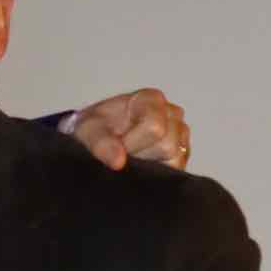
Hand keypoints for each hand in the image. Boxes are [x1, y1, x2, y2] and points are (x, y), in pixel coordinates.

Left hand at [67, 89, 188, 171]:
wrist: (98, 137)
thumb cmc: (96, 127)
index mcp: (150, 100)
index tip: (118, 142)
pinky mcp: (183, 153)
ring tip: (132, 154)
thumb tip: (119, 162)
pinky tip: (142, 161)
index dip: (133, 143)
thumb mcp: (88, 130)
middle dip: (141, 154)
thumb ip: (101, 143)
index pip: (154, 127)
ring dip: (149, 163)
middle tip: (123, 150)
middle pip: (167, 146)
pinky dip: (156, 171)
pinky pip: (177, 170)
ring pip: (175, 159)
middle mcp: (171, 113)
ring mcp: (180, 133)